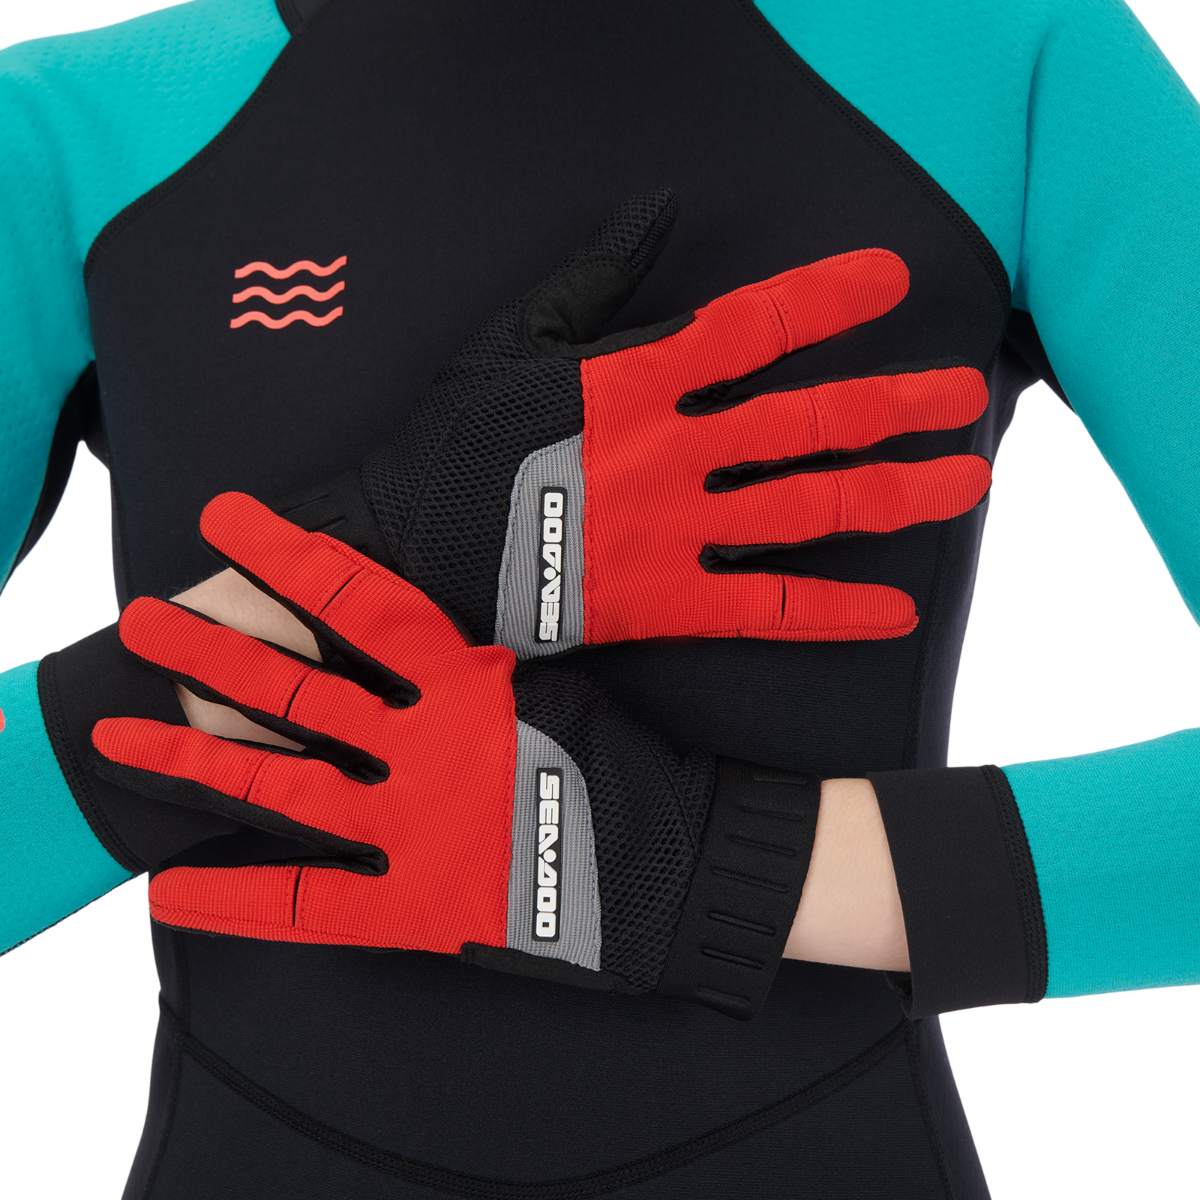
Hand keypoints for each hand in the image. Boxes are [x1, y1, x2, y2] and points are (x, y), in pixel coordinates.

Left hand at [92, 493, 819, 1017]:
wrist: (683, 864)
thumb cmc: (633, 766)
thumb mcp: (554, 685)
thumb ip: (475, 666)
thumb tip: (421, 638)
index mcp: (468, 680)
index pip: (361, 599)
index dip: (287, 555)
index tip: (228, 518)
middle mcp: (427, 745)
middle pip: (298, 690)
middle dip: (214, 653)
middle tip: (145, 621)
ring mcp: (414, 827)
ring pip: (279, 790)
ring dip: (193, 761)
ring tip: (116, 737)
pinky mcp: (415, 909)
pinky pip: (307, 907)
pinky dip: (233, 904)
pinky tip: (165, 898)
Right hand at [277, 189, 990, 653]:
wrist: (408, 555)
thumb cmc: (450, 443)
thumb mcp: (510, 340)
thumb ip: (593, 278)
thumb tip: (656, 209)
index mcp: (634, 380)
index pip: (754, 325)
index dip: (828, 297)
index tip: (892, 281)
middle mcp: (670, 451)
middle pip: (808, 421)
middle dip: (895, 405)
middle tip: (966, 397)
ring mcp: (672, 530)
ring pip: (806, 509)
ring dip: (892, 494)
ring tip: (964, 483)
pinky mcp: (664, 602)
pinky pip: (765, 610)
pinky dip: (831, 614)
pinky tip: (893, 612)